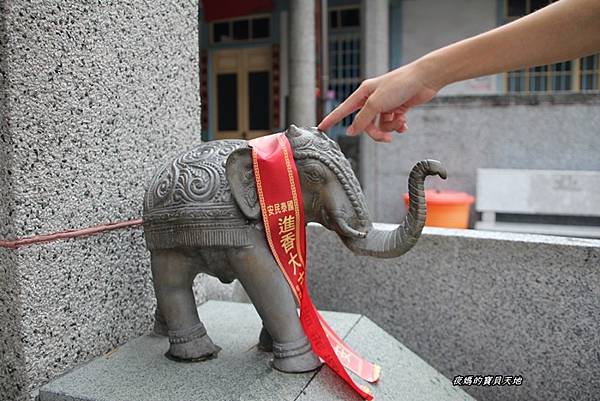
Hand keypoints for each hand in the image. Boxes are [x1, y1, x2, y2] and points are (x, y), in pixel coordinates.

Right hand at [318, 61, 440, 141]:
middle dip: (376, 132)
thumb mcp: (377, 103)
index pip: (343, 109)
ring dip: (390, 127)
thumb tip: (351, 131)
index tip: (321, 128)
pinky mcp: (397, 108)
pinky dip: (398, 126)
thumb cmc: (400, 84)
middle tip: (385, 137)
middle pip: (365, 124)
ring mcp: (385, 104)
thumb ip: (363, 119)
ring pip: (380, 125)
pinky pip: (392, 123)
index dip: (331, 119)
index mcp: (363, 93)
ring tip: (400, 122)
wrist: (425, 79)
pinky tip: (404, 123)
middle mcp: (372, 99)